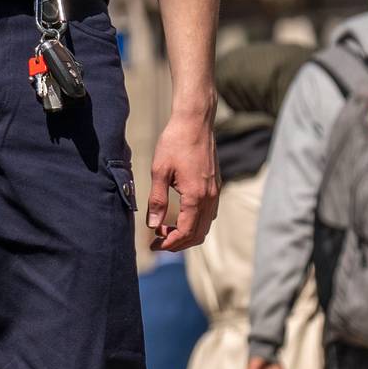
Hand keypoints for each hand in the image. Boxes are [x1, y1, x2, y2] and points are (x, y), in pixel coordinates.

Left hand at [149, 111, 219, 250]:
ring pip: (205, 225)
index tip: (154, 245)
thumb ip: (157, 200)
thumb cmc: (174, 143)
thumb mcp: (159, 171)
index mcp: (196, 195)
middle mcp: (210, 197)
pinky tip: (179, 217)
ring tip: (165, 230)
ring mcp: (215, 192)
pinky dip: (195, 222)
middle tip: (157, 242)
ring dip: (187, 233)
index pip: (186, 231)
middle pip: (198, 233)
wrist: (195, 123)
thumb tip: (153, 225)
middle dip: (178, 242)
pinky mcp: (215, 186)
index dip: (170, 243)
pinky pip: (209, 213)